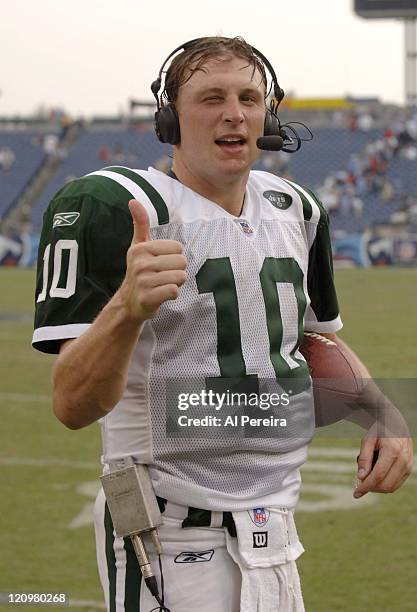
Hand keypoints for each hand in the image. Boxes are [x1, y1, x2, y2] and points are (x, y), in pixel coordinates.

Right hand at [119, 199, 186, 320]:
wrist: (128, 303)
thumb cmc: (139, 271)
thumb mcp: (138, 246)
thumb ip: (140, 224)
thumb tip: (133, 201)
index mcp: (141, 249)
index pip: (178, 248)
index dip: (174, 257)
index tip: (161, 264)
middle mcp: (140, 264)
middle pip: (181, 262)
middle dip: (176, 271)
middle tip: (162, 277)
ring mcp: (143, 282)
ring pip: (180, 277)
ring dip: (175, 283)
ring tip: (162, 285)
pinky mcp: (147, 298)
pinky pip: (174, 291)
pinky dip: (172, 294)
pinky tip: (161, 295)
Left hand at [353, 432, 413, 497]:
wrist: (395, 424)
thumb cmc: (380, 431)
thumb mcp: (368, 440)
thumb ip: (364, 458)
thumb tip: (361, 477)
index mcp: (392, 451)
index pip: (378, 476)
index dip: (366, 486)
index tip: (356, 493)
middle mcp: (403, 460)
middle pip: (386, 484)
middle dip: (371, 488)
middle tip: (360, 484)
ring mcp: (408, 465)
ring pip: (392, 487)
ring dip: (378, 488)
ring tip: (368, 477)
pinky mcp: (409, 468)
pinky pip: (397, 483)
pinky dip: (385, 484)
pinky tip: (376, 477)